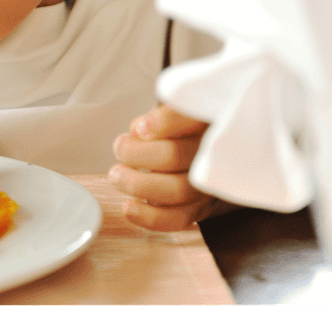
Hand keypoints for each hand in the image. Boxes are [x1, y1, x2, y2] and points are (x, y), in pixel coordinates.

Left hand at [110, 103, 235, 230]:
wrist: (204, 157)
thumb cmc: (182, 129)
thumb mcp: (175, 113)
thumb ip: (159, 117)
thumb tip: (138, 131)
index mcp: (208, 121)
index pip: (190, 117)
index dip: (163, 122)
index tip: (140, 126)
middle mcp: (214, 153)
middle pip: (174, 156)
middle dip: (135, 154)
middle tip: (120, 147)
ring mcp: (209, 183)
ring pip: (176, 189)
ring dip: (137, 184)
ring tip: (117, 175)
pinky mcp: (202, 208)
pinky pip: (178, 218)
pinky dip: (149, 217)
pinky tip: (129, 207)